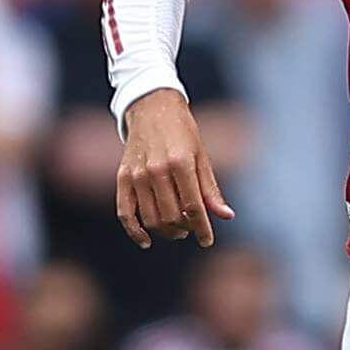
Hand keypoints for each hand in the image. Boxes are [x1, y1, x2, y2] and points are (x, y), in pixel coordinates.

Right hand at [116, 88, 234, 247]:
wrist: (152, 108)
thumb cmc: (183, 132)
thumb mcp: (202, 156)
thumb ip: (210, 189)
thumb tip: (226, 216)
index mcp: (181, 163)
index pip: (194, 207)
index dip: (202, 229)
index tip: (207, 241)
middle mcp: (157, 170)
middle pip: (172, 216)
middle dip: (185, 229)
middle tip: (191, 229)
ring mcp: (137, 175)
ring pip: (151, 218)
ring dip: (165, 231)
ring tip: (176, 229)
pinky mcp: (122, 177)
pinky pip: (125, 213)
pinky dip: (134, 231)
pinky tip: (146, 241)